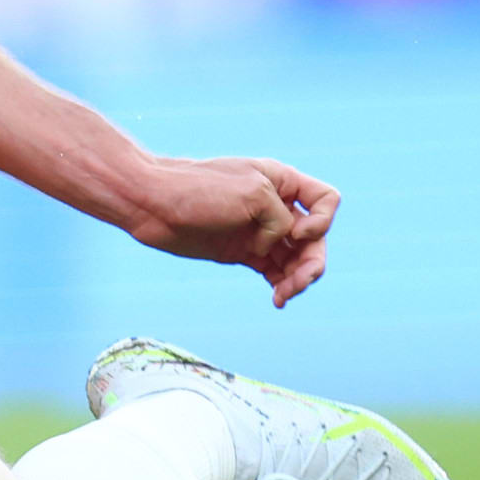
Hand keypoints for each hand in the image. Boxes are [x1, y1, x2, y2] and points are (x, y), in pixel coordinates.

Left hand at [122, 155, 339, 306]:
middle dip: (313, 261)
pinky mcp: (242, 251)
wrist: (152, 204)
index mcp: (281, 181)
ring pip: (297, 258)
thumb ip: (279, 218)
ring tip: (284, 296)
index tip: (295, 232)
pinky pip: (275, 271)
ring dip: (299, 279)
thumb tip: (274, 248)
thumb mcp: (252, 194)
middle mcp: (275, 205)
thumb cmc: (198, 190)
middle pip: (315, 237)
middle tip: (298, 283)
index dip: (322, 221)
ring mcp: (259, 230)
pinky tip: (277, 298)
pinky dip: (282, 285)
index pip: (326, 200)